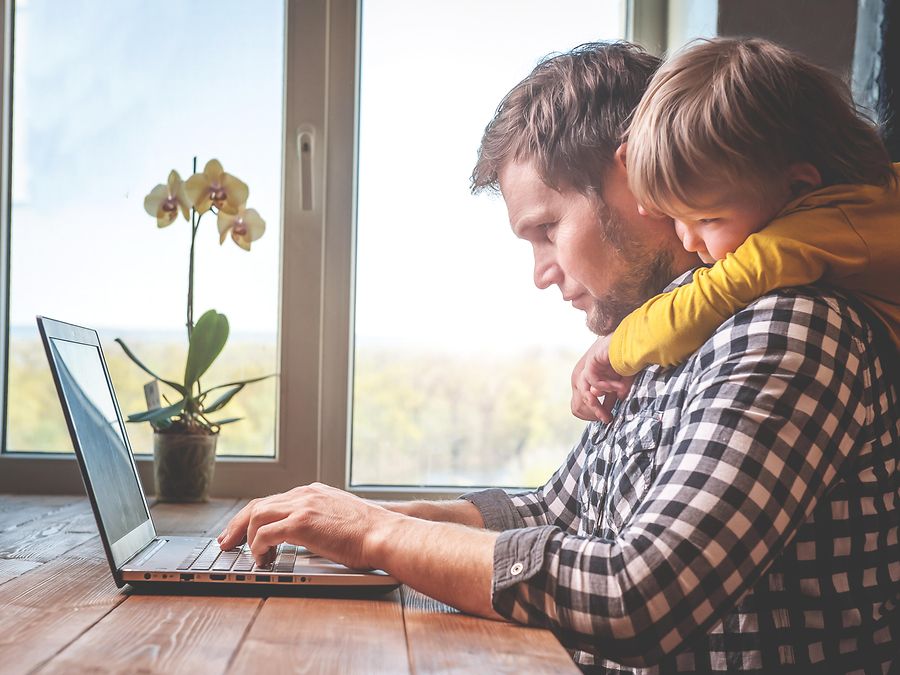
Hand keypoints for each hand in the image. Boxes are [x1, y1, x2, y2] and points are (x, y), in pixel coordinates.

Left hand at [217, 482, 396, 568]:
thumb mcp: (341, 517)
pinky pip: (265, 534)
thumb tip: (306, 537)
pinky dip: (258, 548)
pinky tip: (262, 560)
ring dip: (248, 539)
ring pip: (257, 516)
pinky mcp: (302, 523)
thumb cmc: (370, 532)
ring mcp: (303, 506)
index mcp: (313, 492)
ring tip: (251, 558)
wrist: (385, 533)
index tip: (241, 532)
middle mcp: (305, 494)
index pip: (273, 500)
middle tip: (226, 543)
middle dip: (237, 525)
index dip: (253, 517)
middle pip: (257, 505)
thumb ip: (320, 519)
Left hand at [570, 335, 633, 422]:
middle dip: (594, 410)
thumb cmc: (630, 358)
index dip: (598, 409)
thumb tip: (615, 401)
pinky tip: (618, 388)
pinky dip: (605, 386)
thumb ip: (617, 391)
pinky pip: (593, 379)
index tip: (608, 419)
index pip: (591, 398)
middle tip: (607, 420)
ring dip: (596, 405)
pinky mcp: (591, 361)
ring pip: (585, 391)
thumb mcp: (624, 380)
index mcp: (597, 378)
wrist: (633, 340)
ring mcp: (590, 367)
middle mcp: (590, 373)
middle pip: (583, 397)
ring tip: (607, 414)